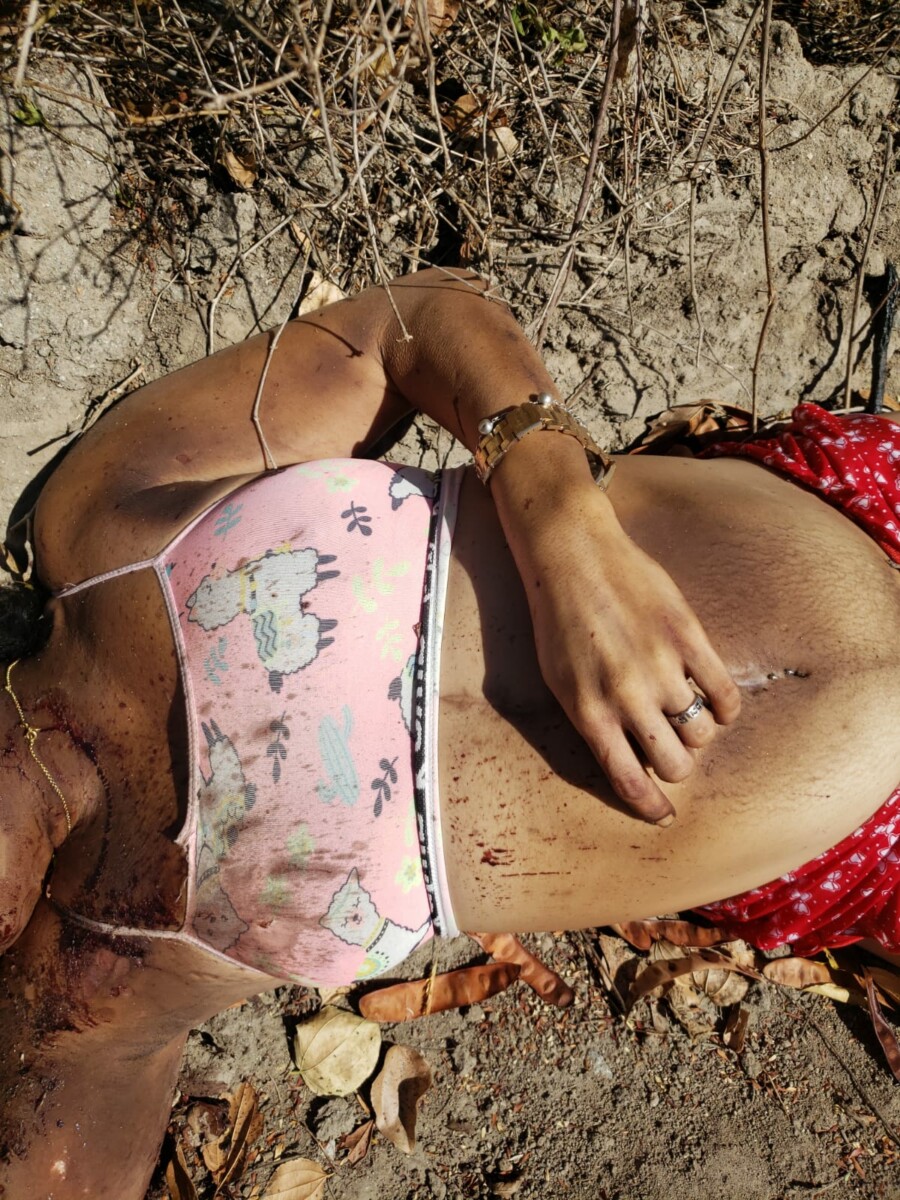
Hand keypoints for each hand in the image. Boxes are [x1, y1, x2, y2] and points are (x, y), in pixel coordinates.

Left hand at [492, 449, 739, 822]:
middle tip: (671, 747)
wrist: (575, 557)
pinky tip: (715, 702)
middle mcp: (626, 696)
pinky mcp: (688, 637)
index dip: (652, 805)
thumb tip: (630, 762)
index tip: (664, 814)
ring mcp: (661, 666)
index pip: (629, 780)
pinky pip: (724, 694)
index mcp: (589, 712)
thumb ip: (593, 723)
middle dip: (677, 764)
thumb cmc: (559, 623)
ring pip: (701, 731)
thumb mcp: (559, 682)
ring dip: (696, 730)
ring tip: (685, 711)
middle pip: (676, 762)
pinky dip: (725, 707)